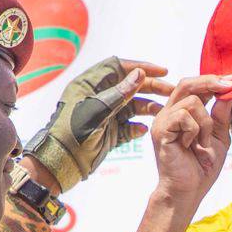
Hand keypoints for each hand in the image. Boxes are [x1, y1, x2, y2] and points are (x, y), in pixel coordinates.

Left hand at [25, 57, 172, 192]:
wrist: (60, 164)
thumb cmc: (72, 133)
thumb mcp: (97, 111)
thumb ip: (120, 93)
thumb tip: (139, 73)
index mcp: (89, 85)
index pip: (118, 67)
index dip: (141, 67)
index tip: (162, 71)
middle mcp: (98, 97)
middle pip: (129, 86)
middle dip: (150, 87)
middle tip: (171, 91)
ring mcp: (105, 115)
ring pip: (132, 106)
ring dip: (148, 108)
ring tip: (162, 112)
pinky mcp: (109, 133)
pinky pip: (128, 127)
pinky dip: (137, 128)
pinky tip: (144, 130)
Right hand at [151, 76, 231, 207]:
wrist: (188, 191)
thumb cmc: (201, 168)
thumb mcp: (218, 137)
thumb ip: (221, 115)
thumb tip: (229, 91)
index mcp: (181, 113)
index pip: (194, 86)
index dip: (213, 80)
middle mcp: (169, 113)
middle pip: (187, 83)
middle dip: (211, 82)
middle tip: (230, 86)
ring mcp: (162, 121)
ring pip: (192, 102)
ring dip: (206, 123)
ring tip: (203, 143)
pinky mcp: (160, 130)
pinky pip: (184, 116)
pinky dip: (195, 131)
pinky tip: (191, 146)